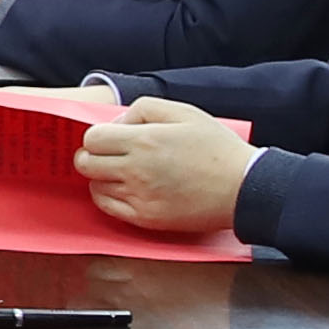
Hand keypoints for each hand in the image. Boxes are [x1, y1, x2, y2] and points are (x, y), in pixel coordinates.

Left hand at [78, 94, 256, 236]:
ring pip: (94, 186)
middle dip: (91, 156)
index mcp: (144, 141)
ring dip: (101, 177)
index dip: (97, 136)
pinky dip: (109, 197)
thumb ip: (143, 109)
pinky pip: (108, 208)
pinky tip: (125, 189)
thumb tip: (117, 124)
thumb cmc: (216, 147)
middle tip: (107, 154)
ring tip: (122, 171)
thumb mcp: (183, 111)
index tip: (109, 137)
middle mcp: (136, 171)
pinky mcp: (146, 219)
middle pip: (86, 164)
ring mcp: (139, 197)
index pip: (92, 139)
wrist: (242, 187)